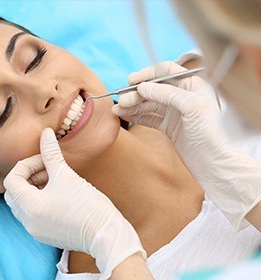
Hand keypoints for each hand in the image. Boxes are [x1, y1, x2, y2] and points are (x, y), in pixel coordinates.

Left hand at [4, 128, 145, 278]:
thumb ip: (51, 153)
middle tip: (47, 168)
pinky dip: (39, 200)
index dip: (26, 165)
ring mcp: (36, 230)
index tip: (44, 160)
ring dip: (33, 188)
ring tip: (54, 179)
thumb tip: (46, 133)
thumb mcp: (66, 175)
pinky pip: (32, 214)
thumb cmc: (87, 205)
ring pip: (23, 204)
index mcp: (30, 207)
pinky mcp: (46, 234)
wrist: (106, 234)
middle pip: (14, 193)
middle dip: (27, 176)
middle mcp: (28, 221)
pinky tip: (57, 193)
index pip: (12, 180)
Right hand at [112, 61, 260, 229]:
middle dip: (137, 94)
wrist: (213, 162)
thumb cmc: (211, 133)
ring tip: (117, 110)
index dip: (148, 74)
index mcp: (193, 85)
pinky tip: (125, 115)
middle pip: (154, 89)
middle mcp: (183, 96)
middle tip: (122, 101)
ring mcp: (175, 112)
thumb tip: (143, 87)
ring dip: (133, 105)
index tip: (132, 80)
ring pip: (149, 104)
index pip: (167, 71)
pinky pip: (149, 117)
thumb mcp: (192, 106)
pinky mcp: (169, 127)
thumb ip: (167, 94)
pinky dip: (136, 116)